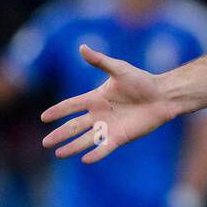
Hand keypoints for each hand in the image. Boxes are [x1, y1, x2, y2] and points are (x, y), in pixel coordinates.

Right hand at [41, 44, 177, 163]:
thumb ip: (100, 61)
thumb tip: (81, 47)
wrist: (163, 95)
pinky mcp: (121, 136)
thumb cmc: (142, 81)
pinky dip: (96, 153)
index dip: (58, 111)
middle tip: (45, 143)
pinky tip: (85, 160)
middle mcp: (99, 115)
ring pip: (86, 139)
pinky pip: (105, 146)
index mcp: (95, 98)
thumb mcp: (119, 69)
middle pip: (74, 126)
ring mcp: (109, 127)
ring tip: (58, 154)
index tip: (43, 117)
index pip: (71, 106)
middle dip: (60, 134)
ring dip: (72, 147)